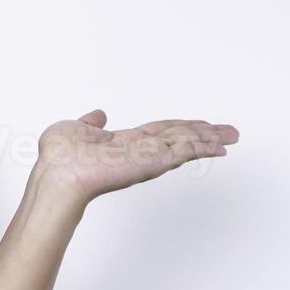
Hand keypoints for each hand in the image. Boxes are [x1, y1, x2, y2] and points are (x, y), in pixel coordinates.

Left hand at [35, 110, 238, 203]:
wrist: (57, 173)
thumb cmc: (58, 158)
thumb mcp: (72, 129)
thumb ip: (89, 123)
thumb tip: (98, 115)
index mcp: (125, 143)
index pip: (161, 132)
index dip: (182, 127)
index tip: (201, 126)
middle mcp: (140, 151)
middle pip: (180, 137)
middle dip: (206, 134)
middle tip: (232, 132)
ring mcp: (147, 158)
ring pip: (185, 143)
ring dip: (209, 140)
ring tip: (232, 137)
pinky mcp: (151, 163)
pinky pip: (181, 151)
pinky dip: (201, 147)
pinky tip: (218, 145)